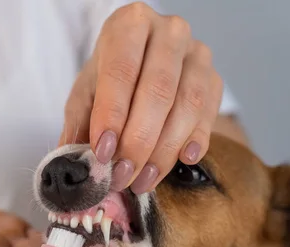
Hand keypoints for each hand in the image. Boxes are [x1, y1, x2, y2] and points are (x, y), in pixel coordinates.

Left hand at [60, 2, 222, 193]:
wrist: (144, 60)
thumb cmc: (111, 74)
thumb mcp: (87, 90)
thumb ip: (80, 122)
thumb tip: (75, 161)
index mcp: (129, 24)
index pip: (122, 70)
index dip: (112, 115)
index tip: (103, 153)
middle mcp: (168, 32)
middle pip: (157, 90)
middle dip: (138, 141)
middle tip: (122, 174)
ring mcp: (196, 53)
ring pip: (187, 105)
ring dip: (164, 150)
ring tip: (143, 179)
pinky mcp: (214, 77)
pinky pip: (209, 113)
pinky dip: (196, 140)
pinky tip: (182, 160)